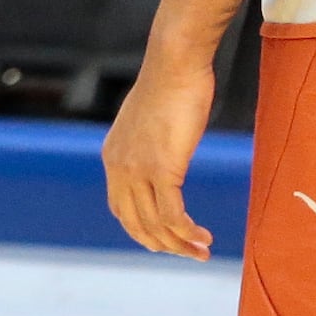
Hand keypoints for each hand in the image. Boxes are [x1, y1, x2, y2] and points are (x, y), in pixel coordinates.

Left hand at [102, 40, 216, 259]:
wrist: (175, 62)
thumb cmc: (172, 81)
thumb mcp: (151, 118)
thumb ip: (150, 140)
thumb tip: (164, 146)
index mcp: (113, 156)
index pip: (121, 209)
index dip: (143, 230)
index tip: (167, 238)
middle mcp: (119, 168)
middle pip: (136, 224)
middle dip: (163, 244)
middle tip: (189, 253)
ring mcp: (139, 170)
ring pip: (155, 225)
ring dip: (179, 244)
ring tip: (202, 251)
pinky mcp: (163, 169)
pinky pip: (173, 215)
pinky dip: (187, 232)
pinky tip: (203, 237)